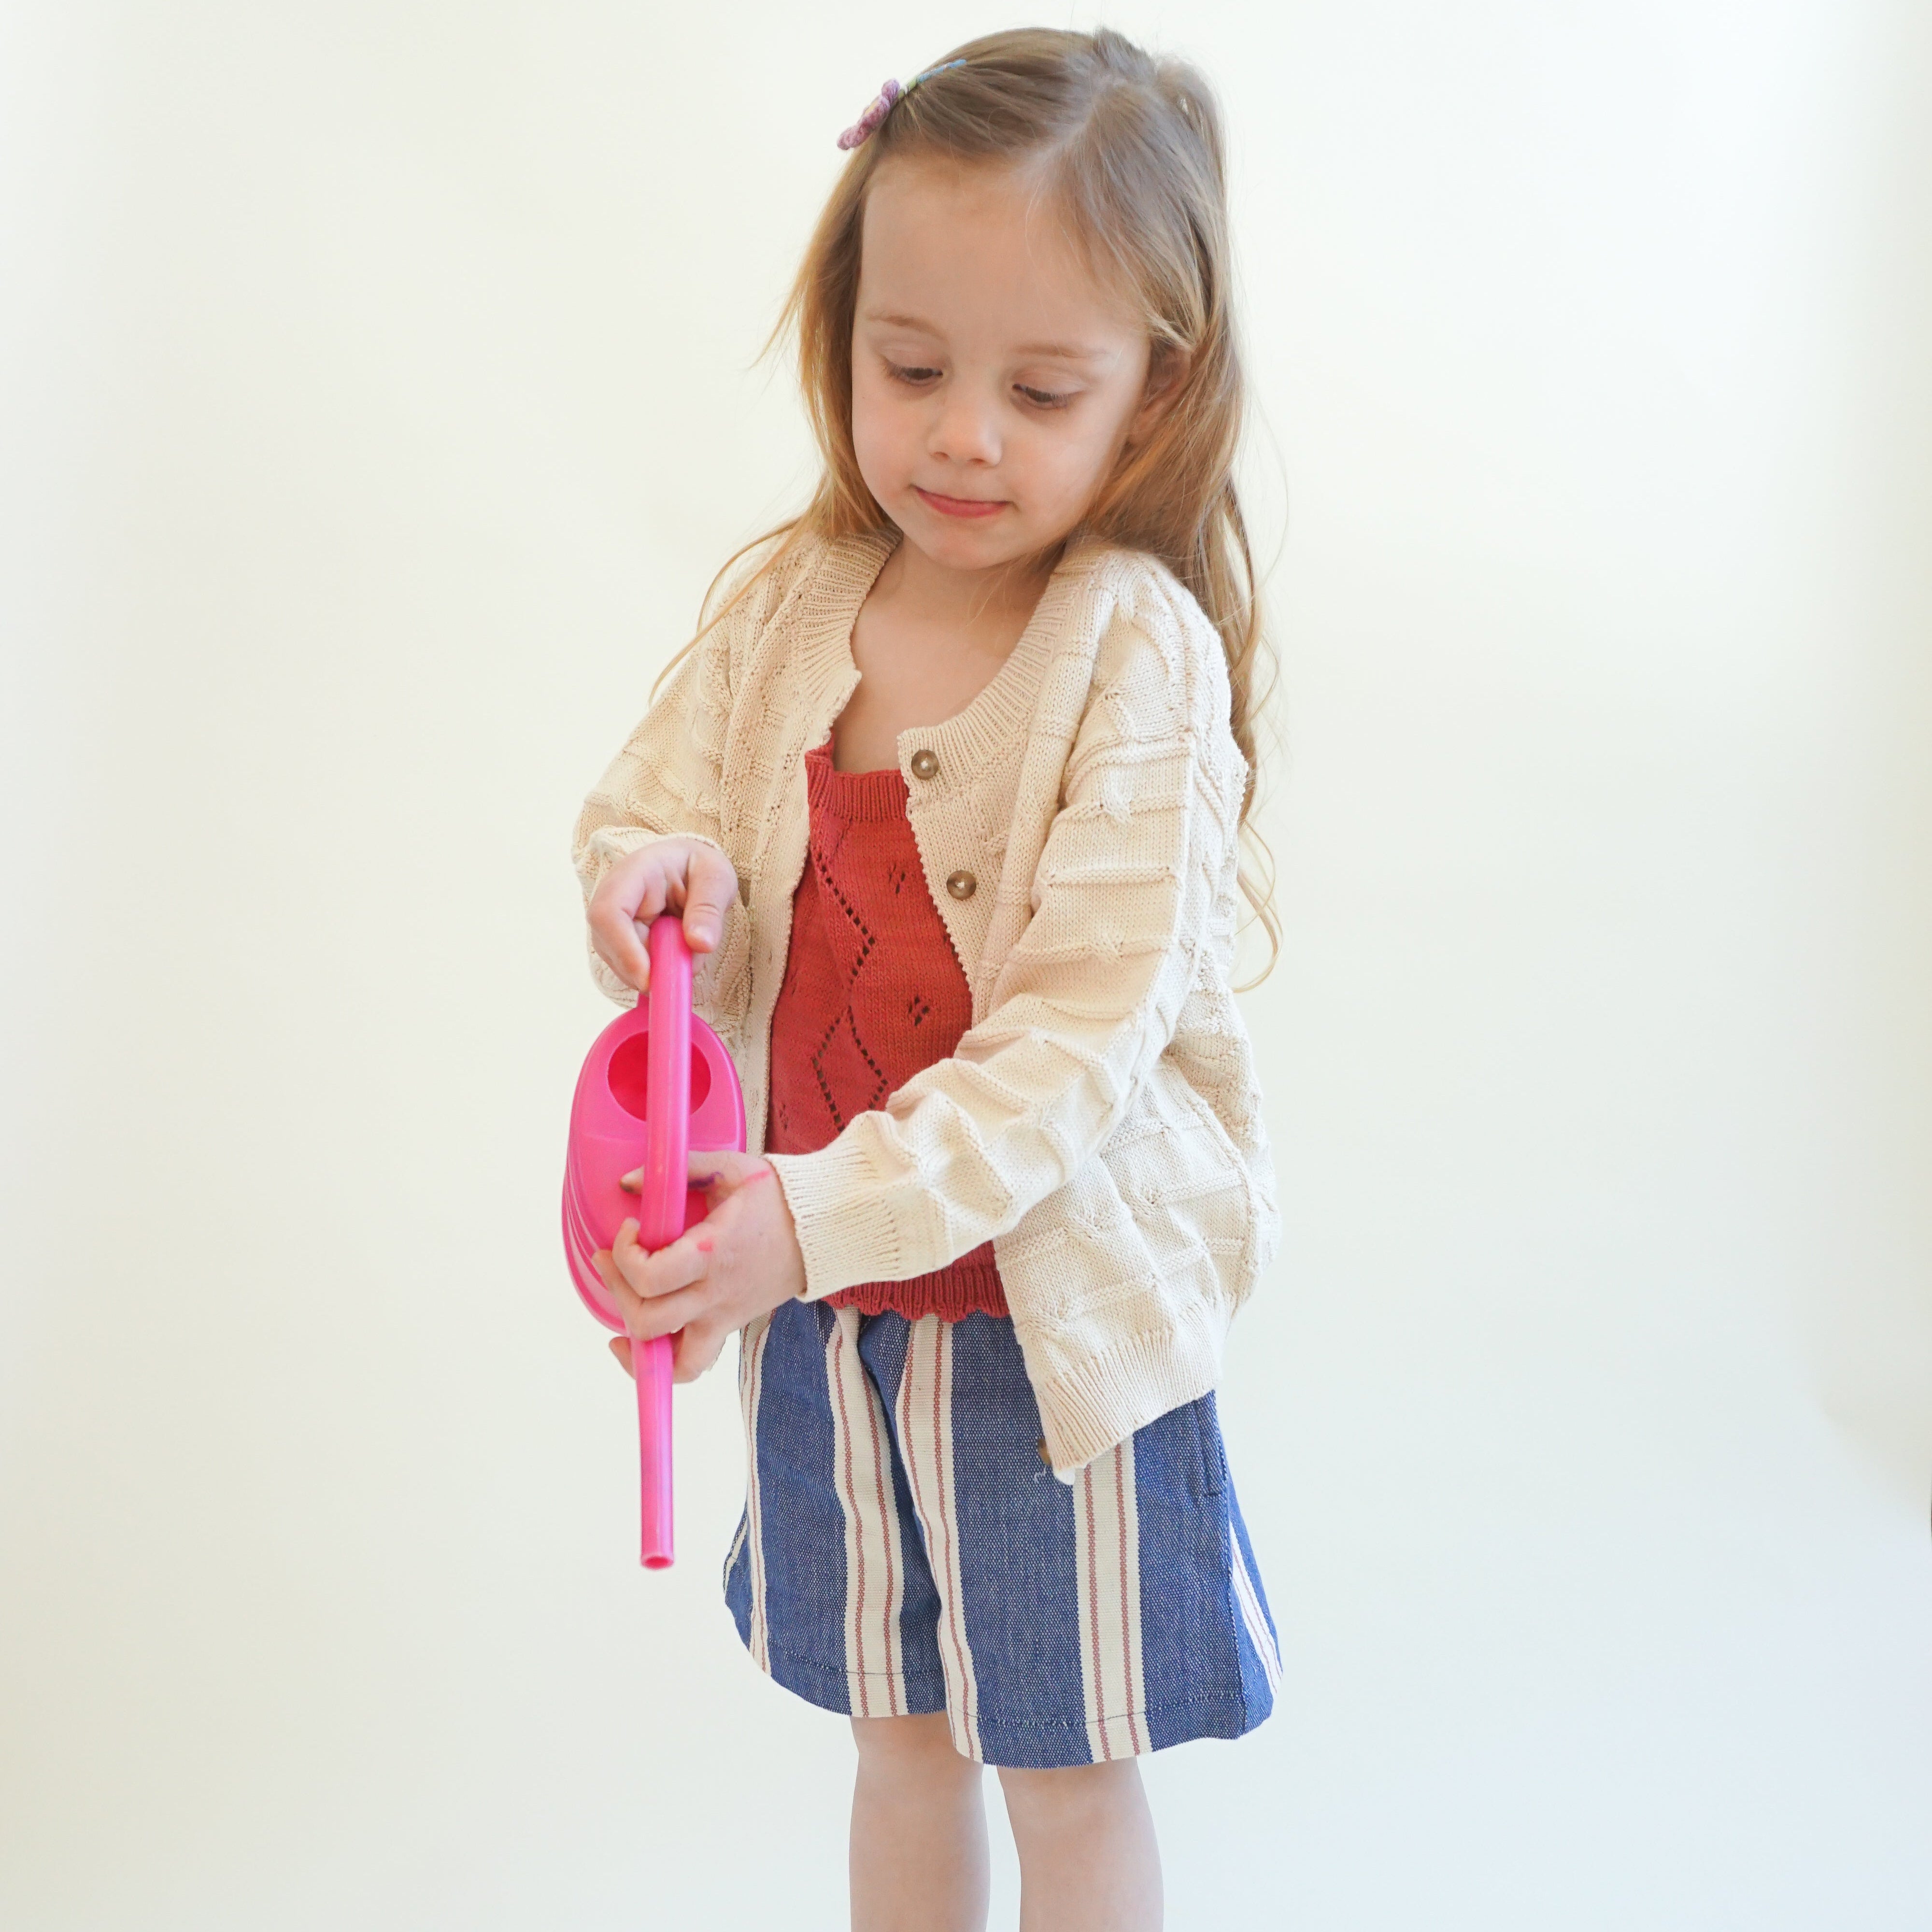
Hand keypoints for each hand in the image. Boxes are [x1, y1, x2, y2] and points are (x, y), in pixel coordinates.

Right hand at [587, 837, 737, 994]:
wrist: (687, 867)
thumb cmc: (698, 867)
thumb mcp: (716, 878)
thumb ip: (709, 909)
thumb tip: (701, 944)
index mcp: (634, 874)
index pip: (609, 914)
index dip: (624, 951)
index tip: (649, 979)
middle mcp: (612, 898)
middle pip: (609, 946)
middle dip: (644, 971)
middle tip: (679, 978)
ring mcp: (612, 921)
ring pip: (618, 962)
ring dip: (653, 972)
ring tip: (685, 956)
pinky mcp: (618, 940)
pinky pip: (629, 967)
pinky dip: (654, 973)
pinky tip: (674, 959)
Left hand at [593, 1150, 807, 1381]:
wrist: (824, 1228)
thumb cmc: (778, 1195)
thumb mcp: (731, 1169)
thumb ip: (681, 1168)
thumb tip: (627, 1181)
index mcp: (712, 1253)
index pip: (650, 1276)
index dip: (626, 1254)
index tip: (632, 1226)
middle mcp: (714, 1294)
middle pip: (648, 1320)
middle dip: (617, 1290)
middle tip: (610, 1259)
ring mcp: (723, 1317)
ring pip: (670, 1360)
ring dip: (635, 1344)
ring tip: (619, 1321)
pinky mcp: (729, 1326)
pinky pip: (692, 1364)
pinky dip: (663, 1365)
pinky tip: (641, 1348)